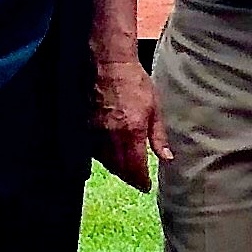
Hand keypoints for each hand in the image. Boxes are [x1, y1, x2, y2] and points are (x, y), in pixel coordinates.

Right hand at [91, 48, 159, 190]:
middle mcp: (112, 136)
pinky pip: (93, 149)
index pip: (135, 166)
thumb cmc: (135, 83)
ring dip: (116, 168)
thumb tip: (166, 158)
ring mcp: (96, 132)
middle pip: (118, 167)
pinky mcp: (85, 126)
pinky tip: (110, 154)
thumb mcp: (155, 108)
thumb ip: (158, 136)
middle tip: (137, 180)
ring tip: (125, 169)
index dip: (140, 180)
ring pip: (105, 160)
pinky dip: (103, 156)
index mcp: (132, 132)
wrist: (109, 65)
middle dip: (129, 176)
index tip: (145, 187)